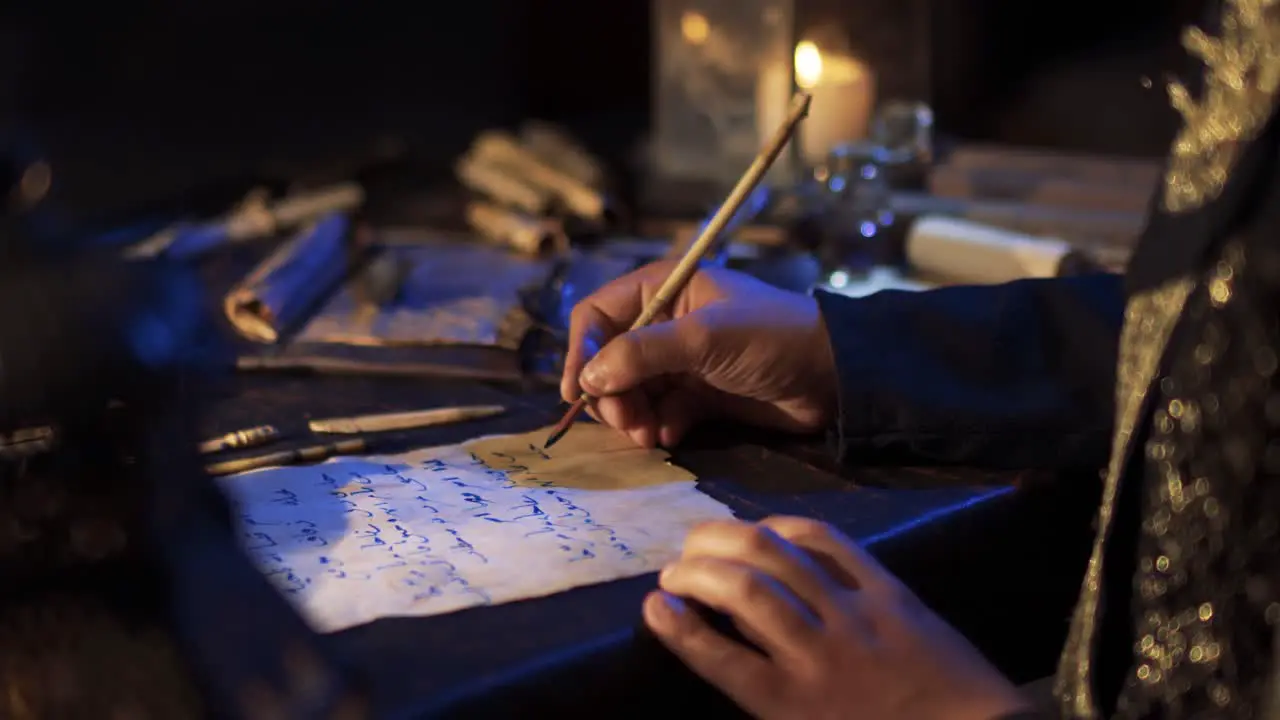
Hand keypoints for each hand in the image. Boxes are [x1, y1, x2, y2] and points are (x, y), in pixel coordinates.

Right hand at [561, 262, 837, 447]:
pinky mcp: (700, 396)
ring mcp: (682, 362)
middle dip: (609, 393)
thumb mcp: (703, 337)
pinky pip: (660, 413)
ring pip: (631, 392)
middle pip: (609, 359)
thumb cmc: (769, 337)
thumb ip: (642, 353)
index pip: (599, 316)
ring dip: (631, 415)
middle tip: (623, 421)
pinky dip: (658, 426)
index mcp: (663, 289)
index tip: (578, 391)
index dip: (582, 352)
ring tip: (647, 434)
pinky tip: (670, 435)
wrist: (833, 376)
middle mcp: (666, 323)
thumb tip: (589, 378)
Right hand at [643, 517, 1032, 719]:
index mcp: (791, 706)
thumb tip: (719, 649)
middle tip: (674, 569)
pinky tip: (766, 527)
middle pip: (741, 593)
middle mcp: (816, 656)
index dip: (677, 627)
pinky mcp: (889, 591)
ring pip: (778, 557)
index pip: (718, 658)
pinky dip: (789, 526)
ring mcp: (855, 617)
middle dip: (695, 571)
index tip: (653, 603)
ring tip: (703, 539)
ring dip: (729, 539)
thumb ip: (764, 695)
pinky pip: (831, 543)